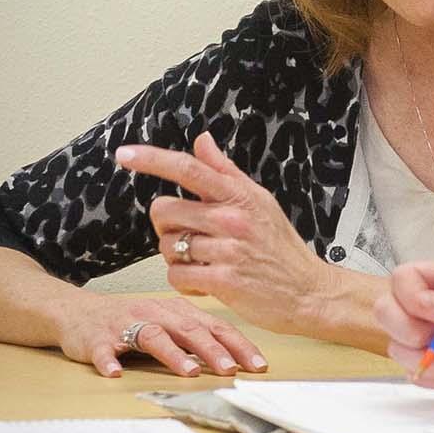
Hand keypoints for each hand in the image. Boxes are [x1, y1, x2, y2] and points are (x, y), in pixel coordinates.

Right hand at [56, 292, 264, 377]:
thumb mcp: (170, 322)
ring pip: (153, 336)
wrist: (78, 312)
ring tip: (190, 372)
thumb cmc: (133, 320)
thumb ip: (198, 336)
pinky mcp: (97, 338)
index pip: (216, 327)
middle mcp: (156, 313)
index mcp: (178, 311)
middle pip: (190, 330)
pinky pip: (103, 350)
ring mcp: (126, 324)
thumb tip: (237, 359)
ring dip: (173, 355)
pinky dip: (108, 360)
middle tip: (232, 369)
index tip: (259, 365)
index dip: (239, 345)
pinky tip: (115, 373)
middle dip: (213, 350)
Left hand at [115, 131, 329, 334]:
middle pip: (164, 210)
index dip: (152, 159)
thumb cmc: (281, 248)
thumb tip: (202, 140)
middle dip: (166, 227)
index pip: (189, 168)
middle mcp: (233, 218)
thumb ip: (226, 172)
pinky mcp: (224, 280)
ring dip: (177, 258)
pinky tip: (204, 283)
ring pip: (167, 246)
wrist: (308, 292)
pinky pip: (176, 275)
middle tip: (188, 238)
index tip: (125, 153)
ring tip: (203, 263)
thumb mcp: (260, 202)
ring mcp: (229, 249)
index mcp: (240, 196)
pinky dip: (184, 282)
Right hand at [373, 262, 433, 411]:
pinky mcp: (429, 361)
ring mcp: (430, 334)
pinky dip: (432, 377)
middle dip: (409, 332)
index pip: (405, 276)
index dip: (407, 296)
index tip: (426, 316)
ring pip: (396, 343)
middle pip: (387, 308)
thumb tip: (418, 301)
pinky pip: (408, 369)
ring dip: (426, 360)